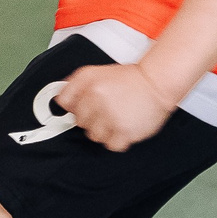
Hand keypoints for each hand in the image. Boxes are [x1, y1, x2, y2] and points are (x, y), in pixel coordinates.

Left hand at [56, 63, 174, 153]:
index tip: (86, 106)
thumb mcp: (95, 72)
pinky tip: (122, 128)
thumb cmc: (128, 78)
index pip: (65, 104)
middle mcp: (98, 100)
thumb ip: (73, 84)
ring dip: (103, 130)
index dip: (76, 105)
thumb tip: (60, 100)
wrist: (157, 82)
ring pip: (94, 136)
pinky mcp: (125, 132)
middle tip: (106, 110)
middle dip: (91, 117)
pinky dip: (117, 140)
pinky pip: (111, 146)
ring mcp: (111, 118)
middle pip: (80, 122)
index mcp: (89, 85)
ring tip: (116, 119)